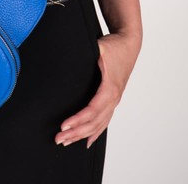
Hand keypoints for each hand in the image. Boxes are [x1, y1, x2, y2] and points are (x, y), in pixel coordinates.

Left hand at [54, 31, 140, 147]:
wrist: (129, 45)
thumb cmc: (114, 46)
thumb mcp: (99, 47)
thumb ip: (87, 52)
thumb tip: (68, 55)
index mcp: (110, 88)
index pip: (92, 110)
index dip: (78, 120)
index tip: (63, 126)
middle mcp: (114, 98)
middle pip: (94, 122)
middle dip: (76, 132)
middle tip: (58, 139)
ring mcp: (114, 101)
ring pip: (99, 125)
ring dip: (83, 135)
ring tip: (66, 141)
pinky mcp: (113, 100)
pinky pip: (104, 121)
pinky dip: (95, 132)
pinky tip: (87, 141)